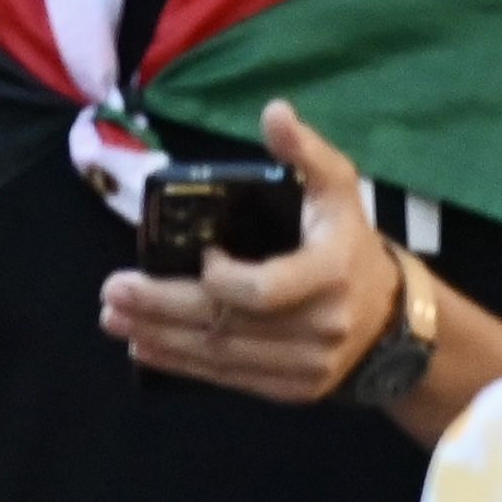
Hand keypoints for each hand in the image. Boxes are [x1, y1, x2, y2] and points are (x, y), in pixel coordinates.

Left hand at [99, 100, 398, 405]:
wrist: (389, 316)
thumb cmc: (346, 240)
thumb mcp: (337, 188)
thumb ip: (305, 153)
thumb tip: (274, 112)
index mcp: (331, 272)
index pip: (265, 289)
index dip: (222, 280)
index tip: (197, 255)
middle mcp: (322, 325)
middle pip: (228, 324)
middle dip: (163, 307)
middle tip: (113, 290)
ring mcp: (309, 364)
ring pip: (223, 356)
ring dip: (161, 338)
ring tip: (114, 317)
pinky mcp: (294, 389)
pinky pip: (231, 379)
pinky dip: (183, 365)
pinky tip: (144, 348)